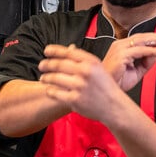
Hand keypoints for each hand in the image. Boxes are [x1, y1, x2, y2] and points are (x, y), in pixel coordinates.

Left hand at [38, 33, 155, 121]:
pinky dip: (50, 90)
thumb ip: (84, 60)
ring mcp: (79, 86)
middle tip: (41, 65)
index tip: (46, 50)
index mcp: (91, 62)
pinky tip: (49, 89)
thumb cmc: (106, 87)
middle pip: (58, 64)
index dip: (54, 50)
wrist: (114, 106)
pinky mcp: (74, 99)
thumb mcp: (99, 68)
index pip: (68, 52)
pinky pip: (55, 93)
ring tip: (43, 78)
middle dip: (46, 64)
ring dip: (46, 77)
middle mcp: (85, 72)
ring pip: (54, 78)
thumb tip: (68, 49)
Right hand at [104, 31, 155, 89]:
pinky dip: (153, 51)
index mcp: (121, 47)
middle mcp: (120, 45)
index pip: (140, 39)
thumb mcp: (137, 71)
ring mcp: (119, 49)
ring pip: (142, 41)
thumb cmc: (117, 81)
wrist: (105, 91)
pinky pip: (140, 51)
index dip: (154, 38)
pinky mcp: (121, 55)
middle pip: (142, 37)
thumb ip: (146, 62)